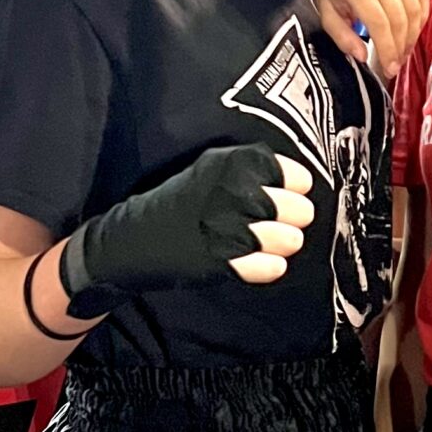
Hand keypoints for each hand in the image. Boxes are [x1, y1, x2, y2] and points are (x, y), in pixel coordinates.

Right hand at [59, 144, 313, 315]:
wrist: (131, 239)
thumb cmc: (178, 203)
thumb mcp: (210, 172)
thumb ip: (250, 172)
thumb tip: (299, 183)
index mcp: (230, 165)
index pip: (289, 173)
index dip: (296, 186)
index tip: (293, 193)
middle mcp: (230, 192)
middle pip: (294, 208)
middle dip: (295, 218)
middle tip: (287, 224)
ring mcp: (224, 227)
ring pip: (286, 239)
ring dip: (285, 244)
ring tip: (276, 244)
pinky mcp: (218, 261)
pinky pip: (266, 267)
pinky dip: (271, 267)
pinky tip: (268, 264)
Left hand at [305, 0, 428, 79]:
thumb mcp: (327, 14)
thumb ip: (342, 37)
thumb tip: (362, 56)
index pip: (378, 21)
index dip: (387, 48)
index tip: (388, 67)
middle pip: (399, 16)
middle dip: (401, 46)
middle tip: (396, 63)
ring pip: (414, 7)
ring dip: (412, 34)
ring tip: (403, 49)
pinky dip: (420, 16)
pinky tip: (412, 30)